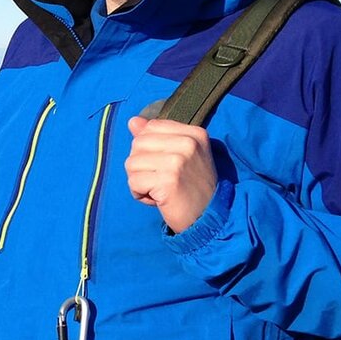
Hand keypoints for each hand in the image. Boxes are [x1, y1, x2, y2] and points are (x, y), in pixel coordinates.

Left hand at [125, 116, 217, 233]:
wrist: (209, 218)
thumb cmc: (191, 188)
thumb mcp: (180, 156)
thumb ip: (156, 136)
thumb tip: (132, 121)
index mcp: (194, 133)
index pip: (150, 127)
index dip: (148, 149)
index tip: (165, 165)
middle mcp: (188, 143)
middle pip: (137, 144)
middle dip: (140, 166)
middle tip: (160, 181)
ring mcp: (178, 161)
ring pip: (131, 163)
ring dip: (138, 181)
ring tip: (159, 190)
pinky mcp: (168, 180)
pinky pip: (134, 182)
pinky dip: (139, 194)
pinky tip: (157, 199)